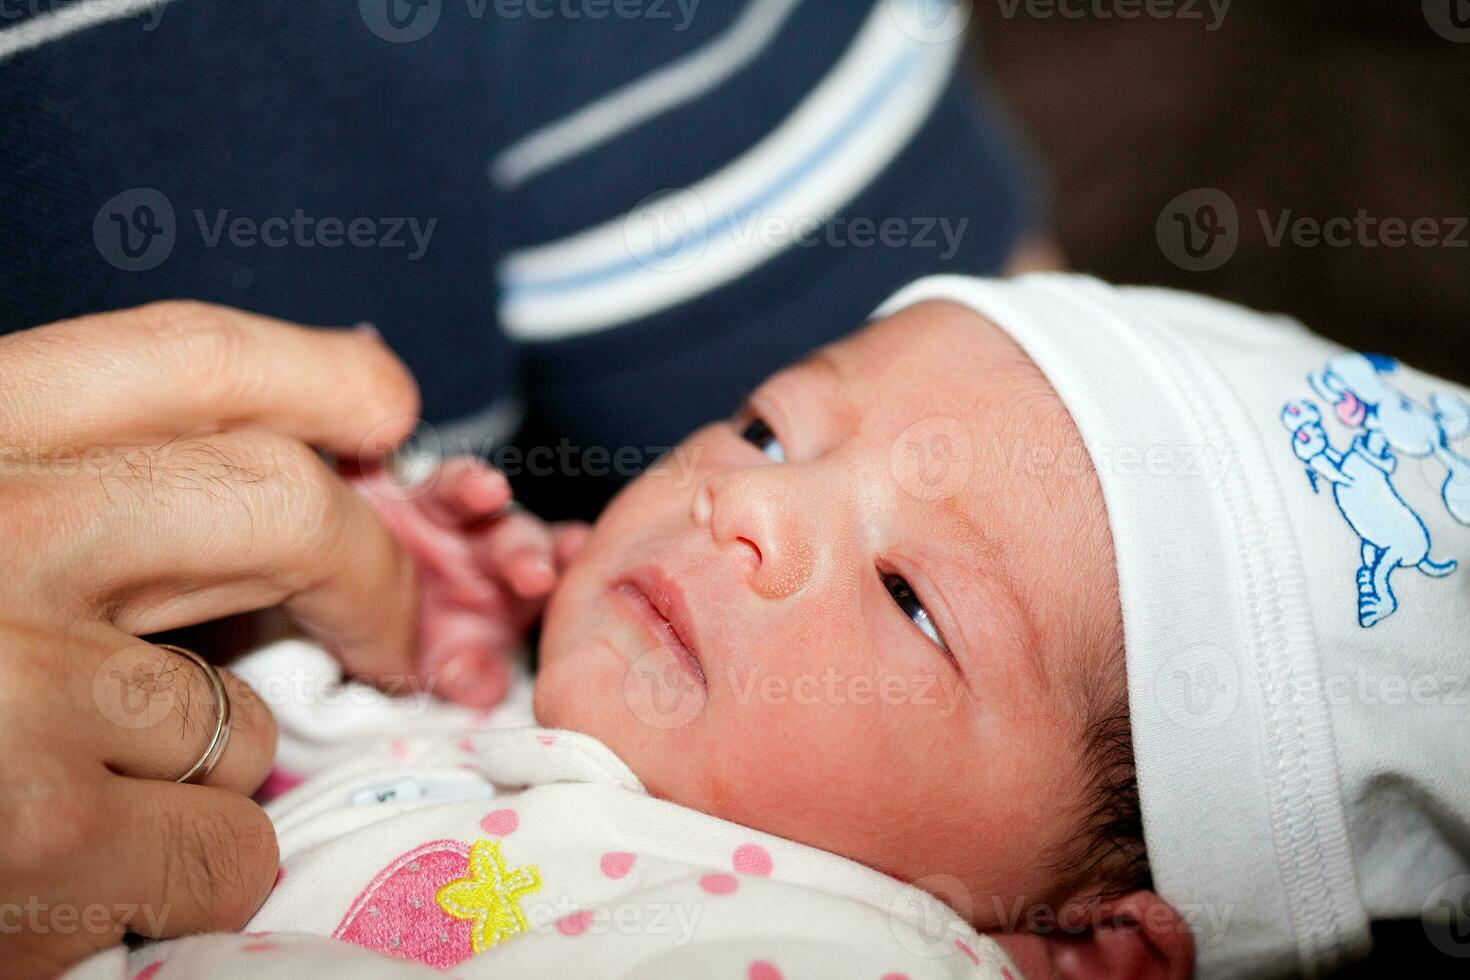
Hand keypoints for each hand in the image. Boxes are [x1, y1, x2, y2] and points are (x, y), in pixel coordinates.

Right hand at [0, 301, 422, 976]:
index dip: (315, 376)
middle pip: (277, 505)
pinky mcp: (40, 834)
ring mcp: (15, 686)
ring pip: (248, 707)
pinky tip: (99, 877)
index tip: (383, 411)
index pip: (183, 358)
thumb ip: (75, 477)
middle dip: (371, 571)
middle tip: (392, 630)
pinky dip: (197, 869)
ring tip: (108, 789)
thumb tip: (300, 436)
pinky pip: (226, 842)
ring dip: (219, 763)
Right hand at [348, 457, 589, 706]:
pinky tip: (388, 451)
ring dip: (474, 489)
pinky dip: (388, 454)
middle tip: (535, 574)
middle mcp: (486, 537)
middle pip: (516, 536)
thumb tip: (483, 691)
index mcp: (517, 582)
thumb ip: (467, 676)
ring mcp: (437, 507)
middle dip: (526, 553)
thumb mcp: (441, 666)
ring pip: (463, 492)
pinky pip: (388, 463)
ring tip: (486, 492)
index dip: (571, 567)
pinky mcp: (385, 480)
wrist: (355, 607)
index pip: (555, 570)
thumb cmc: (416, 638)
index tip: (585, 574)